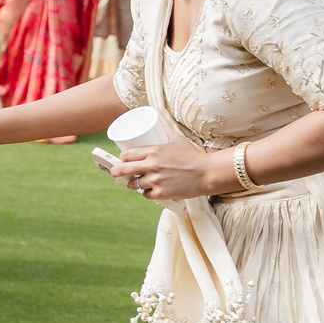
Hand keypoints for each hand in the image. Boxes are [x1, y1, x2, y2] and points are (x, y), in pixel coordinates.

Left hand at [112, 138, 226, 201]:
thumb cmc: (193, 156)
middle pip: (123, 170)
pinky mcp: (161, 193)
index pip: (127, 155)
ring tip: (138, 182)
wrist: (207, 173)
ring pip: (134, 185)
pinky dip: (148, 193)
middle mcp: (152, 165)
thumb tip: (157, 128)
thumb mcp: (177, 140)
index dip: (122, 158)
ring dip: (134, 184)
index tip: (121, 160)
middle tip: (116, 173)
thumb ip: (165, 134)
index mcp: (153, 151)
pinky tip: (152, 189)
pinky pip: (146, 194)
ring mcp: (155, 180)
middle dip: (117, 172)